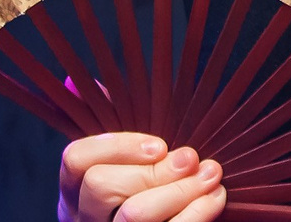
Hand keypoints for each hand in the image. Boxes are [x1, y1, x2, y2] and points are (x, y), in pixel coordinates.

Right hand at [58, 133, 225, 221]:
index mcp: (75, 190)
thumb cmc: (145, 187)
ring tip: (211, 174)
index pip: (76, 159)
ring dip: (180, 191)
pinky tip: (215, 198)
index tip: (159, 144)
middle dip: (153, 170)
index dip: (116, 146)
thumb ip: (110, 122)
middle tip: (191, 158)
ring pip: (133, 216)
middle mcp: (86, 217)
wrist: (166, 220)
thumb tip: (86, 83)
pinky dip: (196, 214)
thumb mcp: (124, 159)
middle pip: (102, 186)